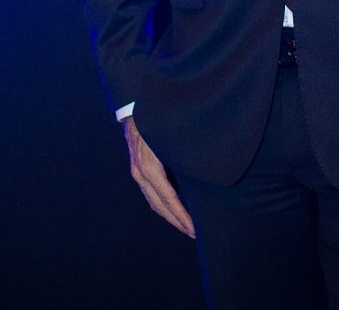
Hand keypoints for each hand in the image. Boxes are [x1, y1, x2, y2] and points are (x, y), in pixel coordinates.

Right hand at [122, 116, 195, 237]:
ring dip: (170, 215)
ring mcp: (137, 172)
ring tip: (187, 225)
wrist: (133, 105)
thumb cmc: (157, 117)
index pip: (167, 199)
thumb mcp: (172, 134)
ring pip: (154, 202)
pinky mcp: (138, 169)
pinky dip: (163, 204)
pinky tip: (176, 207)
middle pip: (159, 206)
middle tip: (194, 233)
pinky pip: (151, 193)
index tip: (194, 228)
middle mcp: (141, 172)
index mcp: (149, 166)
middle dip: (177, 221)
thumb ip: (184, 151)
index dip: (181, 216)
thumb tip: (205, 166)